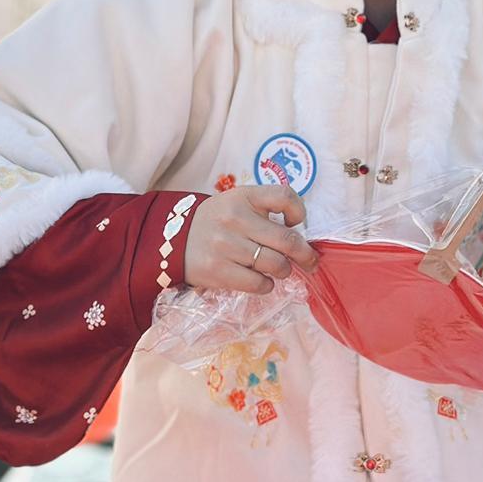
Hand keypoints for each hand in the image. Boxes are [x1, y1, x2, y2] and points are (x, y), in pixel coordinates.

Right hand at [184, 185, 318, 294]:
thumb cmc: (216, 222)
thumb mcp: (237, 203)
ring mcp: (225, 245)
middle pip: (287, 240)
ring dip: (283, 271)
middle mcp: (234, 218)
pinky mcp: (218, 270)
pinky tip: (262, 280)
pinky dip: (267, 285)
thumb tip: (301, 236)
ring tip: (278, 269)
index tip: (295, 224)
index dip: (299, 212)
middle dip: (305, 255)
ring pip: (275, 265)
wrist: (173, 240)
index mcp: (243, 197)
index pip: (284, 196)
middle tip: (310, 261)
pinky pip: (258, 283)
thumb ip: (266, 210)